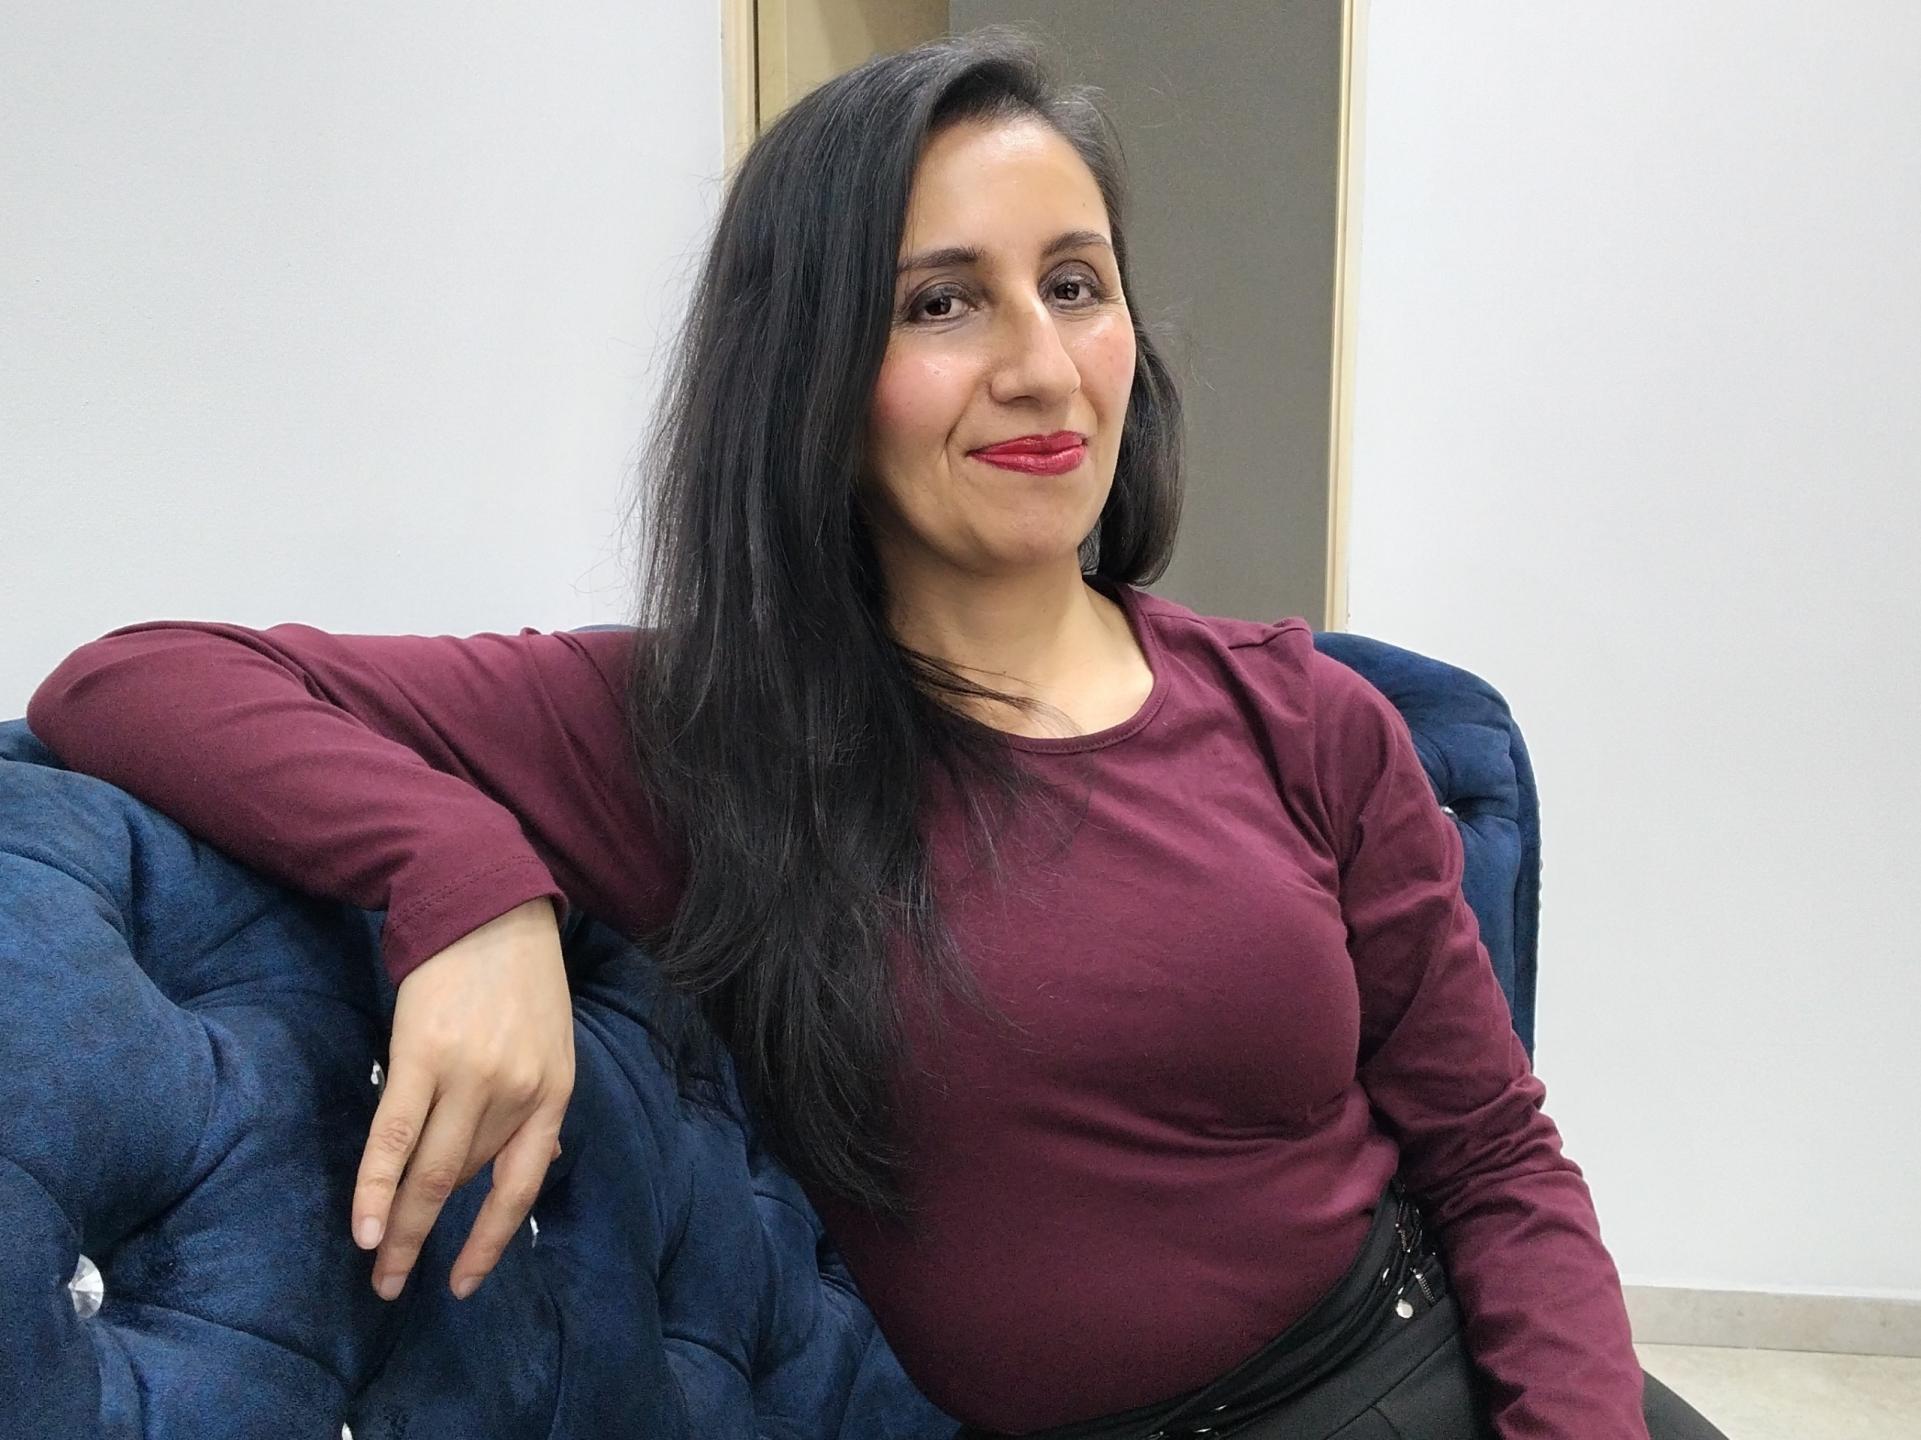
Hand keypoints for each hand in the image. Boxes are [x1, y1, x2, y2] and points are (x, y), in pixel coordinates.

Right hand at [351, 898, 574, 1301]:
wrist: (485, 903)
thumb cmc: (517, 978)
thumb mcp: (550, 1042)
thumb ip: (536, 1105)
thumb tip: (533, 1168)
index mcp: (552, 1092)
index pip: (522, 1186)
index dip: (490, 1241)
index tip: (462, 1283)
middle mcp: (515, 1091)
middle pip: (466, 1181)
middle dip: (427, 1240)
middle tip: (394, 1286)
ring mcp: (470, 1074)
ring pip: (430, 1170)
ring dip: (397, 1226)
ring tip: (375, 1266)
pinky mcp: (421, 1055)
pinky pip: (394, 1135)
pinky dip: (375, 1184)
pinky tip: (361, 1223)